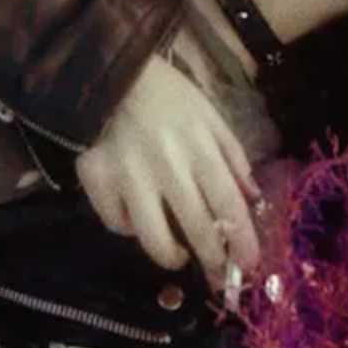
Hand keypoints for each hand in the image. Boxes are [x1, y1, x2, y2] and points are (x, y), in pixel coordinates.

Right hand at [76, 53, 262, 288]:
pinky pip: (116, 222)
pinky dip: (128, 227)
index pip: (227, 203)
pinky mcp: (96, 178)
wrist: (110, 72)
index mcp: (199, 145)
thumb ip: (232, 155)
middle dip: (212, 259)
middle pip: (196, 226)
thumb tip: (251, 198)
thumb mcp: (209, 114)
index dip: (242, 240)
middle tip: (216, 275)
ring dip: (170, 256)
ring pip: (152, 238)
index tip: (248, 266)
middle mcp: (166, 164)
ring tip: (178, 255)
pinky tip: (137, 217)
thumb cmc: (167, 94)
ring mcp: (128, 174)